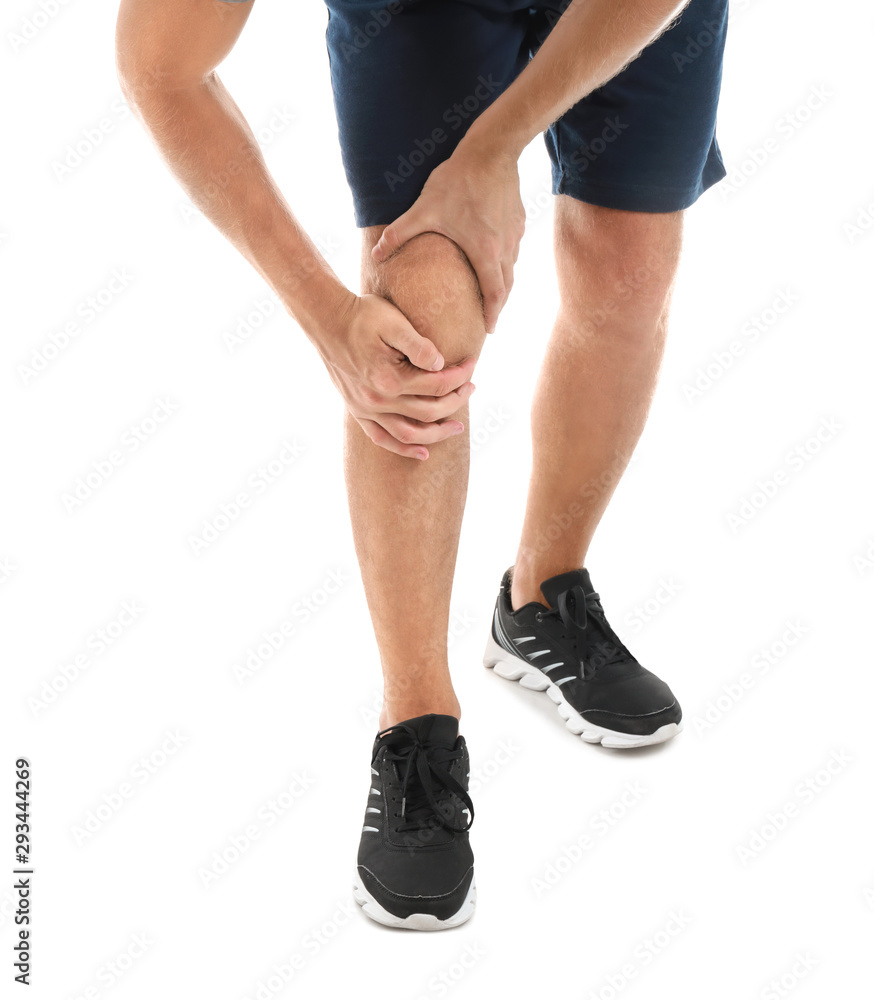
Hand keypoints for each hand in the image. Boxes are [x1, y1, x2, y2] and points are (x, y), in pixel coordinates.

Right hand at [314, 292, 476, 459]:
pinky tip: (423, 452)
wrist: (326, 320)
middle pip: (428, 411)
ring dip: (437, 434)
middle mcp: (377, 400)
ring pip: (408, 434)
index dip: (460, 375)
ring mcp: (365, 409)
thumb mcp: (393, 322)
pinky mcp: (357, 411)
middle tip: (471, 389)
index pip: (437, 385)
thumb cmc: (363, 316)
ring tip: (457, 427)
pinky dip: (403, 449)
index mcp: (390, 378)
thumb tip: (441, 365)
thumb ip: (419, 345)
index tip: (472, 364)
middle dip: (456, 401)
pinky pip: (382, 439)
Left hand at [371, 141, 524, 334]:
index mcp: (485, 253)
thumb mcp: (424, 209)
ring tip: (494, 294)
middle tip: (491, 319)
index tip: (489, 331)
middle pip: (507, 286)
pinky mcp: (518, 219)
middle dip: (498, 306)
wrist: (492, 149)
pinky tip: (497, 258)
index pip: (493, 294)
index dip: (491, 315)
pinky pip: (514, 248)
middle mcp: (504, 248)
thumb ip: (399, 233)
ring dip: (503, 283)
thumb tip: (376, 254)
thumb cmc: (458, 180)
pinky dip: (507, 261)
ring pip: (512, 267)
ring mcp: (514, 234)